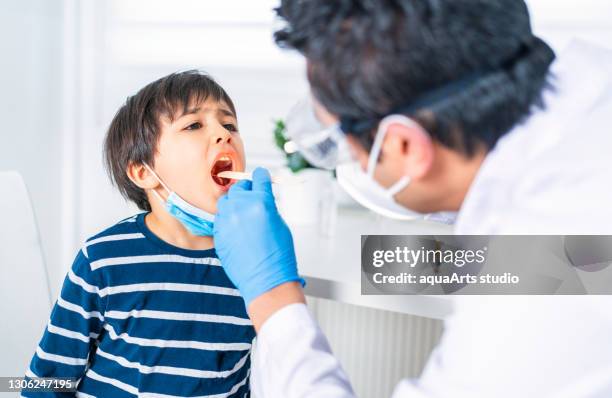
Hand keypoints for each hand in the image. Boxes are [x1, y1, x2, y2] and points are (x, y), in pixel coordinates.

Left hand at [213, 167, 304, 305]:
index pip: (259, 177)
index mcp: (261, 202)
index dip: (261, 176)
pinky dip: (227, 219)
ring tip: (243, 214)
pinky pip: (220, 218)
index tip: (261, 177)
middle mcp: (241, 207)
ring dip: (234, 203)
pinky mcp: (218, 233)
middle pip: (239, 187)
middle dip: (246, 190)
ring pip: (225, 201)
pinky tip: (237, 229)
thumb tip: (260, 198)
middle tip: (252, 197)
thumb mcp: (280, 223)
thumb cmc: (278, 255)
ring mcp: (227, 220)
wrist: (266, 279)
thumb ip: (268, 206)